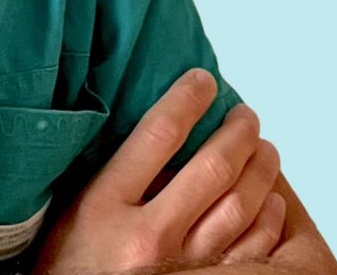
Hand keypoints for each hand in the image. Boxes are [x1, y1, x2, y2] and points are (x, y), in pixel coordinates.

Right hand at [31, 68, 285, 273]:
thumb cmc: (67, 260)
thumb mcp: (73, 206)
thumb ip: (108, 171)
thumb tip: (154, 125)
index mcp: (104, 204)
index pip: (157, 135)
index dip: (186, 100)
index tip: (202, 81)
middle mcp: (147, 236)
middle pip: (211, 170)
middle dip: (237, 133)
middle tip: (245, 114)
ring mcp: (182, 267)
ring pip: (239, 208)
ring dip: (259, 171)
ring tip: (263, 148)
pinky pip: (250, 250)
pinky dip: (267, 219)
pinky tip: (269, 199)